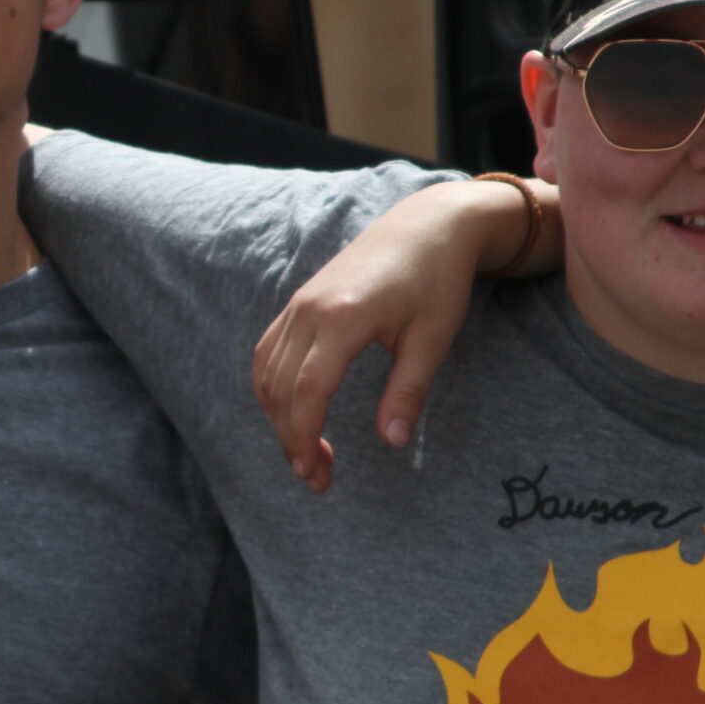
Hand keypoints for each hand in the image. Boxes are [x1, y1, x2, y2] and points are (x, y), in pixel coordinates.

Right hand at [253, 182, 511, 489]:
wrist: (428, 224)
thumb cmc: (437, 279)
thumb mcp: (432, 339)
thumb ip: (408, 391)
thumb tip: (391, 442)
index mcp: (342, 318)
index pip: (308, 390)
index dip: (305, 436)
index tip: (315, 473)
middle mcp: (310, 310)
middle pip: (280, 387)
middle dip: (291, 438)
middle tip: (316, 479)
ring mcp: (300, 303)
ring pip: (267, 371)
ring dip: (278, 416)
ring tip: (307, 452)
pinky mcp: (300, 302)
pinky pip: (270, 351)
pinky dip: (273, 388)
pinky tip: (294, 411)